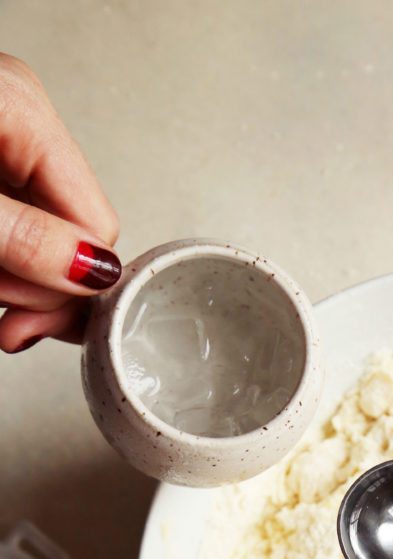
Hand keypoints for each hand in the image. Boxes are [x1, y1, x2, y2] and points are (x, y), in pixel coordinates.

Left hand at [0, 53, 119, 352]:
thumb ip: (23, 238)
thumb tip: (94, 272)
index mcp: (25, 114)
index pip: (98, 226)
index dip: (70, 288)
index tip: (24, 325)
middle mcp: (19, 127)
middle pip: (74, 239)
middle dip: (37, 291)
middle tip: (1, 319)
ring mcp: (1, 148)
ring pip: (42, 246)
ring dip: (12, 285)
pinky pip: (15, 236)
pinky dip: (0, 267)